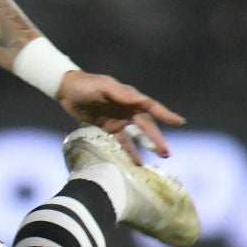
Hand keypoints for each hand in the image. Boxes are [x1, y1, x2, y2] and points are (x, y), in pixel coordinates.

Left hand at [56, 71, 184, 161]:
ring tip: (158, 158)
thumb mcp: (103, 87)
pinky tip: (136, 162)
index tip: (179, 122)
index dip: (165, 114)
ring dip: (147, 146)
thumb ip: (121, 94)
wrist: (67, 90)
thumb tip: (140, 101)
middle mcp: (128, 109)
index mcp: (129, 97)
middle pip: (146, 125)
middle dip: (156, 138)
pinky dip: (129, 150)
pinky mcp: (108, 127)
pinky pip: (121, 141)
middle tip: (166, 152)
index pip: (151, 106)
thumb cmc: (86, 85)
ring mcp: (119, 119)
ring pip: (136, 135)